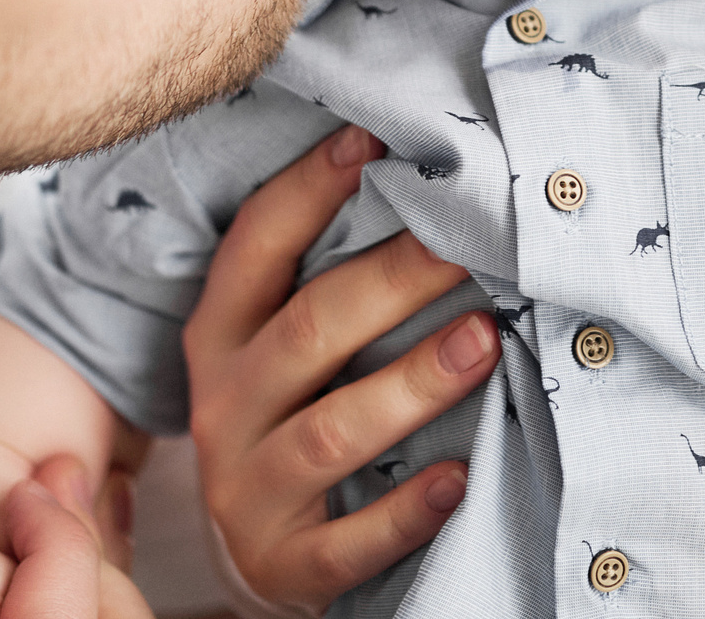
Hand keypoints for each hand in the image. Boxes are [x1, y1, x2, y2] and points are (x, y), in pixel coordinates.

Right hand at [186, 124, 500, 612]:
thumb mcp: (287, 352)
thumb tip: (432, 187)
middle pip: (309, 331)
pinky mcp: (283, 566)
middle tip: (469, 243)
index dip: (308, 189)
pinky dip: (406, 511)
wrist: (259, 559)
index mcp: (219, 337)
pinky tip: (462, 477)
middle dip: (394, 280)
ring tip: (485, 341)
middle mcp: (223, 406)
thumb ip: (333, 283)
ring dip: (412, 385)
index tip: (374, 137)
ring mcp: (247, 490)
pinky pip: (348, 542)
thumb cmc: (296, 418)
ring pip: (331, 432)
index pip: (256, 248)